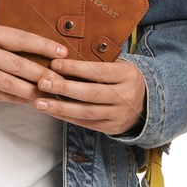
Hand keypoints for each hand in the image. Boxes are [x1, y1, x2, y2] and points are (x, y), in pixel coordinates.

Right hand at [0, 24, 64, 105]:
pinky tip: (27, 100)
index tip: (62, 52)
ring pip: (9, 83)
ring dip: (31, 90)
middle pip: (17, 64)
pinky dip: (15, 99)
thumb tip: (39, 52)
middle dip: (42, 74)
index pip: (20, 38)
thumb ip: (4, 41)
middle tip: (60, 81)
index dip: (43, 46)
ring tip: (47, 94)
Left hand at [32, 54, 146, 136]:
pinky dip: (66, 117)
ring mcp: (119, 115)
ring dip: (60, 107)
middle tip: (42, 82)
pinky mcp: (112, 128)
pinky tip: (51, 111)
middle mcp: (126, 96)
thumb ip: (98, 63)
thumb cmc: (123, 79)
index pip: (99, 72)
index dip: (76, 68)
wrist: (147, 103)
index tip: (54, 63)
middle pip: (91, 93)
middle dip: (64, 88)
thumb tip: (64, 58)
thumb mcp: (119, 65)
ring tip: (39, 102)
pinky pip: (86, 123)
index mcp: (128, 76)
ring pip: (86, 112)